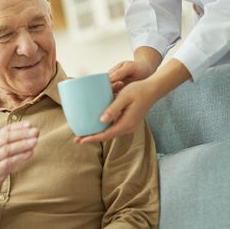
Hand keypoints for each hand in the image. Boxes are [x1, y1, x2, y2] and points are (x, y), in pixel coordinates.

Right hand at [0, 121, 38, 204]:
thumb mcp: (0, 152)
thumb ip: (12, 143)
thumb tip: (31, 134)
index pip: (5, 130)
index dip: (18, 126)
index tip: (30, 124)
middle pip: (6, 138)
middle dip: (22, 134)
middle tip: (35, 132)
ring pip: (7, 150)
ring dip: (22, 144)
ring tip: (35, 141)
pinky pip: (7, 163)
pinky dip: (19, 157)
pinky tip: (29, 154)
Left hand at [76, 58, 191, 143]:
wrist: (153, 89)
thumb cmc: (138, 90)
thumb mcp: (124, 97)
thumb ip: (113, 109)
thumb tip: (101, 121)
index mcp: (126, 123)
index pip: (106, 134)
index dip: (92, 138)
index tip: (80, 139)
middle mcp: (128, 127)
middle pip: (107, 137)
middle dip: (92, 138)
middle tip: (76, 139)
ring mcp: (129, 126)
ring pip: (110, 134)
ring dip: (97, 135)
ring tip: (83, 135)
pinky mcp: (128, 122)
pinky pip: (114, 129)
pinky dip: (103, 130)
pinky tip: (96, 127)